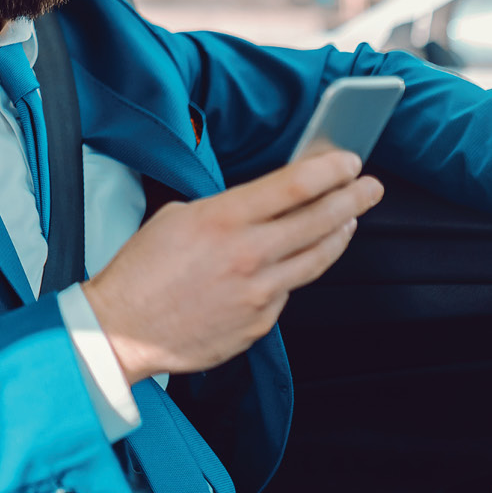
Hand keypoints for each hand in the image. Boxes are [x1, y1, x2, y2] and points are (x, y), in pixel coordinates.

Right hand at [82, 151, 383, 383]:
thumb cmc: (141, 272)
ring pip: (316, 258)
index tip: (348, 161)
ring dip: (339, 234)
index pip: (295, 186)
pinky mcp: (259, 324)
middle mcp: (248, 256)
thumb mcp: (177, 217)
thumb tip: (262, 204)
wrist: (122, 330)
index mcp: (224, 220)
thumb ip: (226, 209)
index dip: (330, 170)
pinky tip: (294, 262)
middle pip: (320, 220)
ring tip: (349, 220)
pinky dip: (295, 273)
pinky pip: (288, 291)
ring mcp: (258, 294)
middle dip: (353, 198)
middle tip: (369, 187)